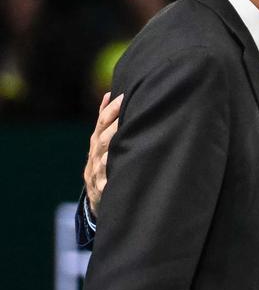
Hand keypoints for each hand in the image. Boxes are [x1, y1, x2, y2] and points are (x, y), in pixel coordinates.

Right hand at [83, 92, 122, 215]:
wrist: (96, 195)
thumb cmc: (104, 160)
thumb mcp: (102, 140)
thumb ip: (105, 118)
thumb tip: (109, 93)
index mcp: (97, 141)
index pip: (102, 121)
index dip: (112, 109)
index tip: (125, 96)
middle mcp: (96, 155)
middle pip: (104, 138)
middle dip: (116, 125)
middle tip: (132, 113)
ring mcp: (98, 172)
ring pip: (106, 159)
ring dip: (116, 148)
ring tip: (129, 137)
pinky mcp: (103, 188)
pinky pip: (108, 181)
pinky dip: (113, 175)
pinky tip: (122, 168)